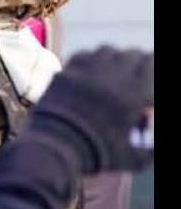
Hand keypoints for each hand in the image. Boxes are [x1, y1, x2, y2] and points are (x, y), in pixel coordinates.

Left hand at [29, 47, 153, 171]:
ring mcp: (87, 71)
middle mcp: (113, 75)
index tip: (146, 77)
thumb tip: (154, 151)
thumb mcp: (129, 156)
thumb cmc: (95, 154)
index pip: (150, 62)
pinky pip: (82, 56)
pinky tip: (87, 70)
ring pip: (107, 51)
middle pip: (130, 55)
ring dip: (112, 58)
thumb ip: (148, 152)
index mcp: (134, 91)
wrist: (54, 149)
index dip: (149, 68)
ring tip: (109, 69)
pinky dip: (88, 60)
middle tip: (130, 72)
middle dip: (134, 62)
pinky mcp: (65, 73)